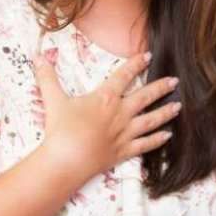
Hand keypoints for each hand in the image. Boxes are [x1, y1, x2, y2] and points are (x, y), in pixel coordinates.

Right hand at [34, 51, 180, 176]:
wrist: (67, 160)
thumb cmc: (61, 129)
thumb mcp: (53, 99)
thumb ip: (47, 77)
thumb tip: (37, 56)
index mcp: (105, 98)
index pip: (124, 76)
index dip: (136, 64)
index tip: (148, 55)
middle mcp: (120, 113)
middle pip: (145, 97)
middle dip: (161, 87)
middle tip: (174, 81)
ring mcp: (125, 133)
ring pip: (151, 120)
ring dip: (166, 112)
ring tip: (178, 106)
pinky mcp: (125, 151)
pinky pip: (146, 144)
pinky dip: (158, 140)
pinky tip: (167, 136)